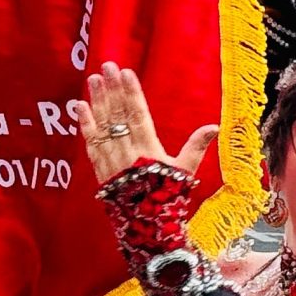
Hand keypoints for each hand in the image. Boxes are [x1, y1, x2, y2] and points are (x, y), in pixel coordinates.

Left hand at [75, 61, 213, 185]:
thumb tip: (215, 126)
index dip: (132, 93)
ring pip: (103, 126)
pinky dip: (86, 125)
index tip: (126, 72)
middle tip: (107, 66)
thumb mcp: (185, 171)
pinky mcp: (100, 170)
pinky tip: (81, 106)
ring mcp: (112, 161)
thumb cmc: (169, 198)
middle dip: (112, 89)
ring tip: (94, 79)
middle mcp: (128, 153)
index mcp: (149, 150)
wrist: (147, 230)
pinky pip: (91, 144)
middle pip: (119, 116)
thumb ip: (197, 146)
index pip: (139, 115)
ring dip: (97, 101)